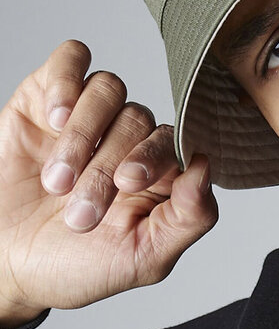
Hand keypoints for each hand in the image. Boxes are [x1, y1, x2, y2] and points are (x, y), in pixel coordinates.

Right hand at [0, 40, 217, 328]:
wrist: (2, 268)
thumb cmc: (73, 265)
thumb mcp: (142, 258)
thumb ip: (189, 217)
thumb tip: (207, 166)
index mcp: (159, 172)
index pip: (176, 141)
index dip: (155, 156)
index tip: (127, 182)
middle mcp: (128, 138)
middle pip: (138, 120)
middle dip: (105, 166)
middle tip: (79, 211)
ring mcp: (88, 115)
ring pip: (109, 89)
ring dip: (82, 135)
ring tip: (55, 182)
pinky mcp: (46, 98)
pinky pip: (72, 60)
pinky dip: (66, 81)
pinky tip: (54, 118)